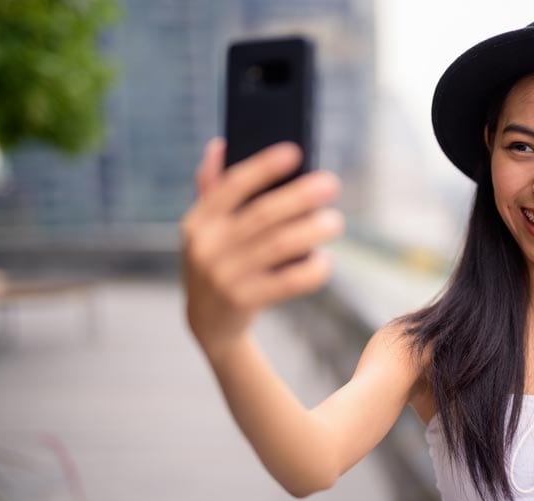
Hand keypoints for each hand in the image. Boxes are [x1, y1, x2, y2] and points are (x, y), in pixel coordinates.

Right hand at [181, 139, 343, 356]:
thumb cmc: (219, 262)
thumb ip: (213, 189)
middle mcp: (207, 247)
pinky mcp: (243, 301)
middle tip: (331, 184)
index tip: (295, 151)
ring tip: (335, 221)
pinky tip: (326, 260)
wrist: (208, 323)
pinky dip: (311, 270)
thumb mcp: (206, 230)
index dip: (263, 166)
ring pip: (279, 246)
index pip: (231, 185)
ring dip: (312, 230)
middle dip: (300, 196)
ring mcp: (223, 276)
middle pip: (262, 214)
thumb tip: (222, 144)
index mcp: (198, 221)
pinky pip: (288, 282)